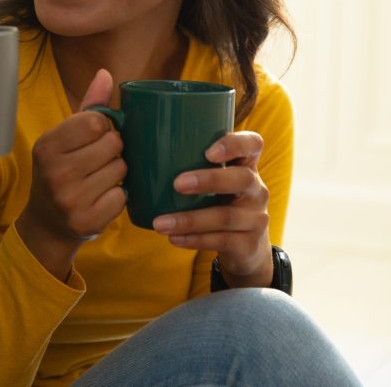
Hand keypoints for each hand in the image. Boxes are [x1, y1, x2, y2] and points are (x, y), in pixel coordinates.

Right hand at [16, 69, 126, 279]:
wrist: (47, 223)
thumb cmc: (61, 171)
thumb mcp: (65, 139)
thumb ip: (88, 108)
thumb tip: (105, 74)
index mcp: (46, 146)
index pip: (95, 121)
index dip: (103, 127)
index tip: (94, 137)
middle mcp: (55, 172)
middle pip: (113, 144)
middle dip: (113, 150)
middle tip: (98, 161)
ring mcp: (70, 199)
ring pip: (121, 170)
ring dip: (118, 173)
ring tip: (99, 179)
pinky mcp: (87, 221)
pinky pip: (122, 196)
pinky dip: (117, 196)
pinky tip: (101, 198)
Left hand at [151, 131, 273, 287]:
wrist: (245, 247)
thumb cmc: (217, 201)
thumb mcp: (213, 180)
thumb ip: (188, 163)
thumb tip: (134, 143)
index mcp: (246, 166)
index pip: (252, 144)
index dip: (235, 144)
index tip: (209, 151)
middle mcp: (256, 189)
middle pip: (241, 179)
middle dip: (208, 180)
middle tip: (177, 184)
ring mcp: (255, 218)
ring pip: (225, 216)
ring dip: (189, 219)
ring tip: (160, 223)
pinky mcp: (248, 244)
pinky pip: (221, 241)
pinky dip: (194, 240)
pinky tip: (173, 238)